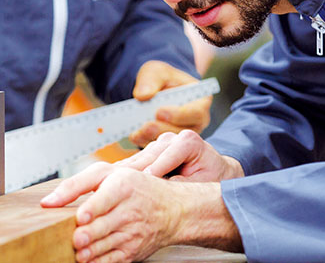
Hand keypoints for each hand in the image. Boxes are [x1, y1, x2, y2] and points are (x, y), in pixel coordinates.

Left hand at [41, 162, 238, 262]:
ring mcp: (132, 233)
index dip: (92, 208)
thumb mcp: (107, 175)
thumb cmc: (135, 188)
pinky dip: (99, 262)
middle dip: (89, 235)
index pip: (105, 198)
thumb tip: (48, 202)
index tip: (82, 216)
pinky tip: (87, 259)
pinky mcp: (133, 251)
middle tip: (77, 239)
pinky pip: (113, 260)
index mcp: (123, 186)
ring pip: (107, 245)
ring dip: (91, 251)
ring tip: (79, 252)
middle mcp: (129, 210)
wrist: (172, 210)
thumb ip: (75, 185)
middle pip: (104, 226)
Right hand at [117, 129, 243, 181]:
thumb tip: (163, 186)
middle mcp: (171, 138)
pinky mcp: (149, 152)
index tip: (143, 182)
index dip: (155, 169)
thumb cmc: (211, 178)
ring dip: (124, 173)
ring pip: (138, 159)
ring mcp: (158, 144)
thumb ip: (184, 184)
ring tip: (109, 185)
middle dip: (134, 172)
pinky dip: (124, 174)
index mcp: (189, 141)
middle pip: (149, 156)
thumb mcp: (204, 184)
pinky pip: (135, 163)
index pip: (168, 155)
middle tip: (116, 186)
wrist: (214, 172)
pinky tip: (111, 182)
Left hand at [128, 60, 211, 146]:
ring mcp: (183, 135)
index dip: (178, 114)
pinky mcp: (168, 143)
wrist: (155, 89)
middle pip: (183, 131)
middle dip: (162, 129)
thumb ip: (150, 80)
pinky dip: (144, 141)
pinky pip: (159, 147)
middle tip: (146, 126)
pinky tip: (134, 135)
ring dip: (152, 138)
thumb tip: (142, 96)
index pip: (196, 112)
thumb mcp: (156, 71)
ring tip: (137, 132)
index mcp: (201, 101)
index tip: (159, 112)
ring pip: (170, 142)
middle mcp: (196, 122)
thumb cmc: (161, 78)